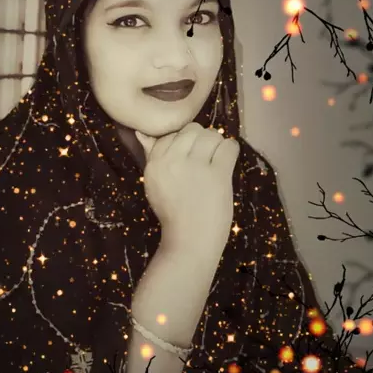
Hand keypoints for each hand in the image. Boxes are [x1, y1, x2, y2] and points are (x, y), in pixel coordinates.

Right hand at [135, 123, 239, 261]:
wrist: (190, 242)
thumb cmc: (173, 214)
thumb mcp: (155, 184)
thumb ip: (151, 156)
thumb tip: (141, 132)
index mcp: (155, 163)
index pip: (171, 133)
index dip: (183, 142)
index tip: (188, 158)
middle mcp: (173, 160)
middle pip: (193, 130)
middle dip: (201, 140)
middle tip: (204, 158)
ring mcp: (196, 167)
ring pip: (212, 135)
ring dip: (217, 145)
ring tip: (215, 161)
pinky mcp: (218, 175)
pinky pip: (229, 146)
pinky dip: (231, 151)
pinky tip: (226, 163)